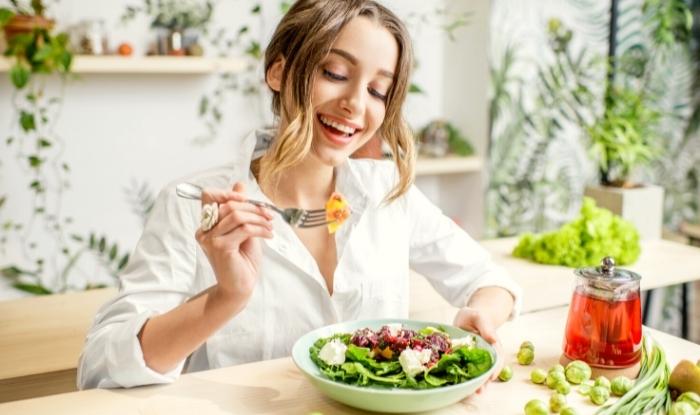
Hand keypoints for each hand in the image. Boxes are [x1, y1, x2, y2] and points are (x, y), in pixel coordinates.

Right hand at [195, 182, 272, 306]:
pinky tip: (268, 234)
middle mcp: (204, 230)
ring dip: (258, 218)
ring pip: (236, 215)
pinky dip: (260, 229)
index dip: (227, 192)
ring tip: (270, 225)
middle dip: (253, 207)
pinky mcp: (220, 247)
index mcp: (207, 224)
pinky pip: (243, 229)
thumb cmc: (242, 260)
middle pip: (228, 205)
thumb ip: (240, 209)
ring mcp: (210, 239)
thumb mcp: (243, 229)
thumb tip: (239, 184)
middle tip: (268, 215)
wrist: (240, 286)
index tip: (247, 199)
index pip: (208, 196)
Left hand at [453, 306, 503, 392]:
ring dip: (476, 382)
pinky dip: (464, 377)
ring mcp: (476, 359)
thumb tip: (493, 340)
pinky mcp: (465, 360)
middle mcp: (486, 354)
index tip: (491, 377)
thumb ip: (486, 328)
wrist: (466, 317)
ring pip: (478, 373)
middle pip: (488, 369)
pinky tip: (460, 385)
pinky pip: (466, 370)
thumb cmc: (474, 316)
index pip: (497, 358)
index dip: (494, 369)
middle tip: (479, 390)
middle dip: (485, 381)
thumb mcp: (479, 317)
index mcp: (492, 345)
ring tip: (472, 392)